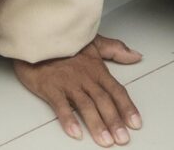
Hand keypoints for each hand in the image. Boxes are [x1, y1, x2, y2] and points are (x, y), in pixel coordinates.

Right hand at [13, 37, 143, 144]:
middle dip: (114, 121)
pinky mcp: (51, 87)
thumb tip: (136, 56)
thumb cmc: (64, 41)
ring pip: (86, 106)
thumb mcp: (94, 41)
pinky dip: (68, 119)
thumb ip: (116, 50)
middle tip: (122, 139)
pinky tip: (75, 132)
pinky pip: (61, 106)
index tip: (135, 123)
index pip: (116, 90)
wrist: (38, 34)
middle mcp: (85, 77)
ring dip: (96, 124)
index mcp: (96, 69)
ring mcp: (68, 83)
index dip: (127, 108)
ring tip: (105, 140)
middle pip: (103, 101)